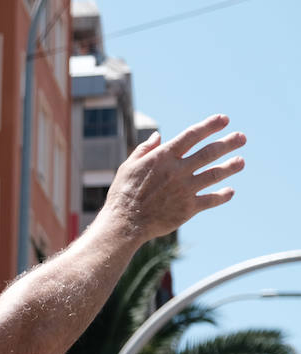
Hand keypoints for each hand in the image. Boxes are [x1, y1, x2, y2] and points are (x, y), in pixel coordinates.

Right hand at [102, 113, 244, 242]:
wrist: (124, 222)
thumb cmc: (123, 193)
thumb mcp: (128, 166)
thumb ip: (144, 149)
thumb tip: (158, 136)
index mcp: (163, 157)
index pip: (192, 135)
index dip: (210, 126)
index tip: (224, 119)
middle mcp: (178, 170)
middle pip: (209, 152)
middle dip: (228, 143)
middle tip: (241, 137)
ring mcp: (185, 189)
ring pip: (215, 174)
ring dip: (230, 166)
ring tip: (240, 162)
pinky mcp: (188, 208)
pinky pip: (211, 199)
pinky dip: (222, 195)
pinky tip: (230, 191)